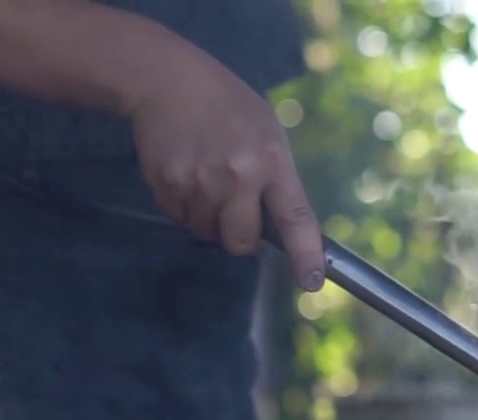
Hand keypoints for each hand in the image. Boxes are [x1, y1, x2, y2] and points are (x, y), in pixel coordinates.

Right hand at [126, 52, 324, 290]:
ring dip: (207, 218)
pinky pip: (177, 217)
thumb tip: (281, 229)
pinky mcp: (166, 183)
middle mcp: (238, 175)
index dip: (305, 254)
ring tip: (205, 177)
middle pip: (241, 242)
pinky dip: (181, 205)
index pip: (295, 218)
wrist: (167, 80)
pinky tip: (183, 170)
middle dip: (239, 237)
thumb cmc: (227, 107)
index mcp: (272, 161)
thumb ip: (275, 178)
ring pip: (206, 232)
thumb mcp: (267, 133)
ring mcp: (199, 181)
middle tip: (234, 208)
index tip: (311, 282)